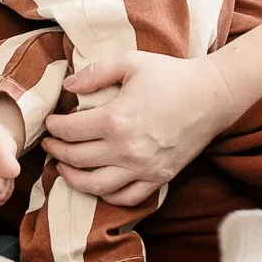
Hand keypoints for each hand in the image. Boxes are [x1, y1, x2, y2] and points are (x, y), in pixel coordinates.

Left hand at [44, 52, 236, 206]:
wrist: (213, 96)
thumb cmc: (172, 76)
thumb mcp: (131, 62)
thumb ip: (95, 73)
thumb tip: (68, 87)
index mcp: (115, 119)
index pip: (70, 131)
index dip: (53, 128)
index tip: (49, 123)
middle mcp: (126, 149)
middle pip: (77, 159)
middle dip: (57, 152)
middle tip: (49, 145)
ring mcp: (143, 168)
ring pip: (95, 186)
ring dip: (73, 179)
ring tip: (64, 169)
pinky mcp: (159, 178)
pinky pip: (125, 198)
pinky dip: (106, 196)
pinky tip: (97, 184)